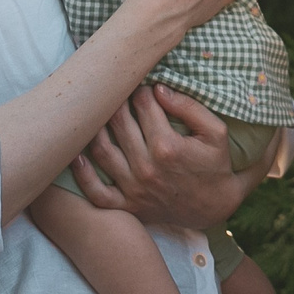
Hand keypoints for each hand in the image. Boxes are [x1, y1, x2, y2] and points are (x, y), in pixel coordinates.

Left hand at [68, 85, 260, 232]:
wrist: (215, 207)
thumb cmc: (216, 165)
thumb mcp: (216, 132)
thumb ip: (189, 107)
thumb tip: (158, 87)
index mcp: (168, 146)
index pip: (144, 106)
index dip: (142, 90)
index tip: (143, 86)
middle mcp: (146, 167)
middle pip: (119, 122)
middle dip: (118, 101)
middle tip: (120, 94)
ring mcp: (134, 189)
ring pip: (102, 151)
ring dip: (96, 128)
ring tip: (100, 114)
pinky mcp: (127, 205)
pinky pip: (96, 192)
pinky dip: (82, 174)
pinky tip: (77, 155)